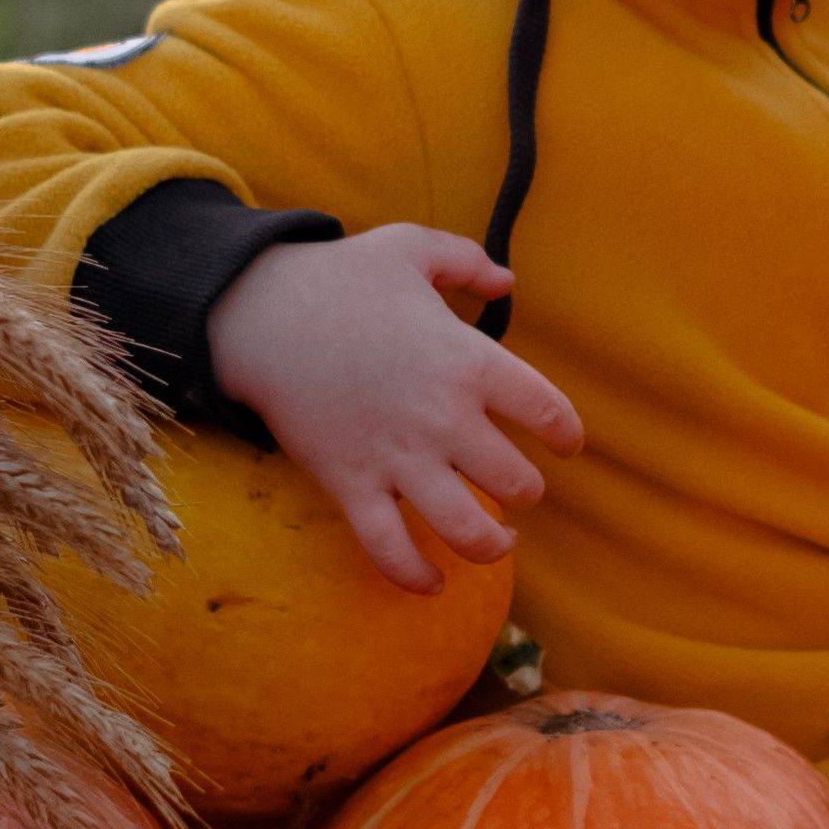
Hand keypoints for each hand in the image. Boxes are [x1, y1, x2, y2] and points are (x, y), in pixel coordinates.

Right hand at [204, 226, 584, 588]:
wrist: (261, 314)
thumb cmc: (340, 277)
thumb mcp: (410, 247)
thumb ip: (466, 260)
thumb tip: (506, 280)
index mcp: (469, 362)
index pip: (548, 412)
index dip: (566, 433)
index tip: (565, 443)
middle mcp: (443, 418)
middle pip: (516, 482)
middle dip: (527, 491)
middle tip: (518, 488)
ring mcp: (397, 458)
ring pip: (467, 529)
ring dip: (492, 545)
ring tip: (498, 542)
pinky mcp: (351, 484)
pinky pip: (391, 549)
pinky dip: (416, 576)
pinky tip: (433, 582)